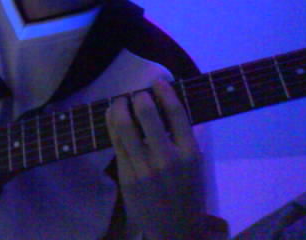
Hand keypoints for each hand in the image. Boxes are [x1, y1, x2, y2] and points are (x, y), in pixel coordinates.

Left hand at [106, 79, 206, 239]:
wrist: (175, 231)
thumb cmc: (186, 193)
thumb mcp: (194, 165)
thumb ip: (182, 137)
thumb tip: (165, 104)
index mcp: (190, 154)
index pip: (177, 113)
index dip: (165, 91)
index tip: (157, 80)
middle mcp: (168, 159)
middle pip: (147, 114)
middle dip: (138, 96)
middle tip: (136, 93)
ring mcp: (145, 168)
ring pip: (125, 126)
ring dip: (119, 106)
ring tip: (120, 100)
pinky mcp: (127, 176)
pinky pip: (116, 142)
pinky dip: (111, 123)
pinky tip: (111, 115)